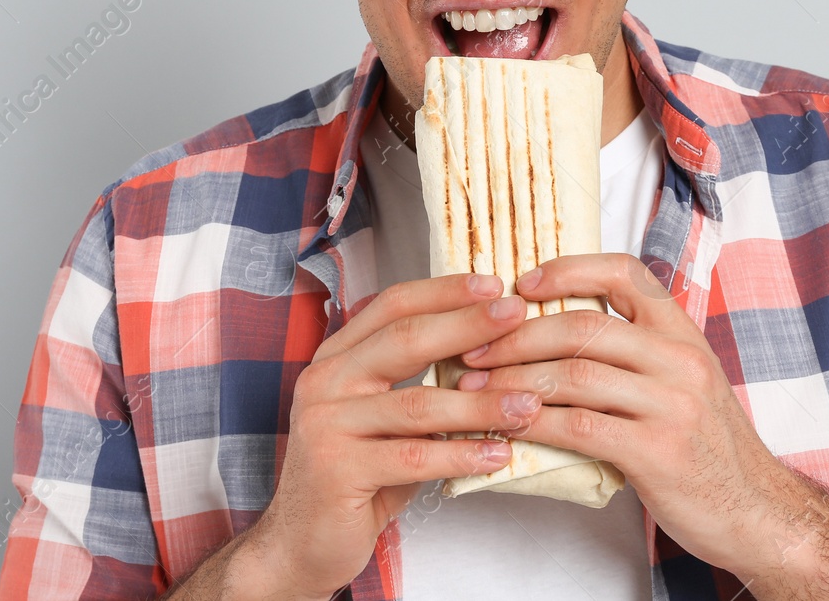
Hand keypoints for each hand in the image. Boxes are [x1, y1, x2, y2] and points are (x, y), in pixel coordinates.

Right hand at [241, 274, 543, 599]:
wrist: (300, 543)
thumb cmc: (355, 476)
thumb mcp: (384, 419)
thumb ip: (420, 386)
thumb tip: (493, 355)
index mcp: (335, 357)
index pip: (391, 305)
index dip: (443, 291)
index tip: (494, 284)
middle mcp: (324, 381)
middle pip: (404, 339)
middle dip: (467, 325)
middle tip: (518, 315)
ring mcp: (325, 425)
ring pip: (417, 404)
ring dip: (480, 404)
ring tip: (528, 404)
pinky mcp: (336, 470)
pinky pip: (413, 458)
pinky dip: (461, 455)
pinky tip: (497, 455)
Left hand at [452, 254, 800, 576]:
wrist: (757, 511)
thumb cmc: (708, 447)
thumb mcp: (684, 382)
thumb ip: (636, 355)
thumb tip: (554, 336)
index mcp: (683, 334)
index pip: (625, 273)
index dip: (568, 269)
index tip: (523, 282)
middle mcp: (679, 360)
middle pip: (582, 325)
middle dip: (516, 335)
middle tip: (473, 349)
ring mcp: (671, 404)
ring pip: (573, 373)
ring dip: (513, 380)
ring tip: (473, 389)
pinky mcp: (657, 451)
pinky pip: (578, 425)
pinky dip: (533, 422)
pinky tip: (507, 425)